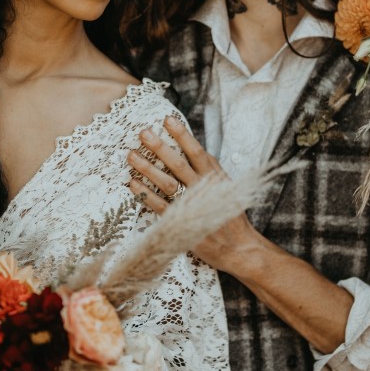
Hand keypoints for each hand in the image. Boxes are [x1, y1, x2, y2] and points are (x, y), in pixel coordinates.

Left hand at [127, 116, 263, 276]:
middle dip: (160, 147)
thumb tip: (196, 150)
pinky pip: (159, 206)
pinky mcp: (181, 224)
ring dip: (147, 169)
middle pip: (179, 165)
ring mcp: (192, 207)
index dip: (182, 135)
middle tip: (143, 133)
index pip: (197, 152)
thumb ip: (211, 170)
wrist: (238, 250)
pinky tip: (132, 183)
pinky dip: (145, 195)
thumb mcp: (227, 188)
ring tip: (131, 156)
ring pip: (166, 184)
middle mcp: (203, 190)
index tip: (167, 120)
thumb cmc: (230, 216)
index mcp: (215, 178)